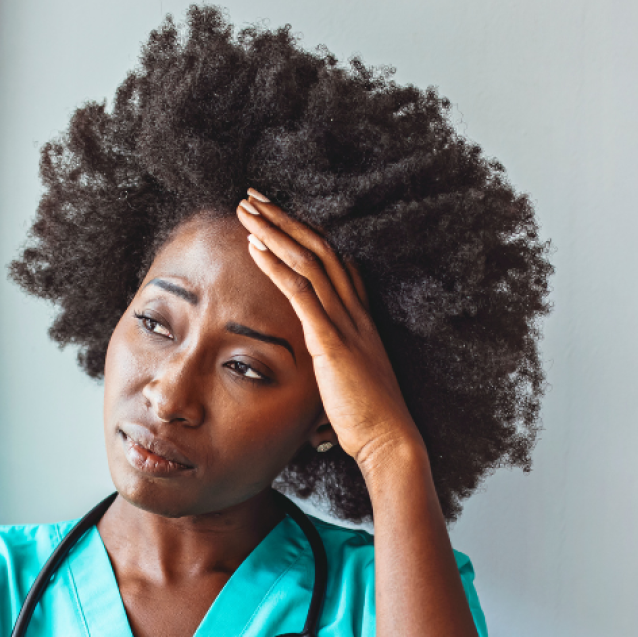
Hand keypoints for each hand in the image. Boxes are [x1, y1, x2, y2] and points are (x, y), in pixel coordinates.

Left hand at [236, 191, 426, 472]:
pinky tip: (254, 246)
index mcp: (359, 316)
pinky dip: (276, 265)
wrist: (390, 439)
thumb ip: (333, 359)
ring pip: (310, 261)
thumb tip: (317, 357)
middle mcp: (355, 310)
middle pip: (320, 248)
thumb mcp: (350, 376)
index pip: (334, 260)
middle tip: (254, 197)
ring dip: (276, 231)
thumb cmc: (369, 416)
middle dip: (285, 218)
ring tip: (247, 209)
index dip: (304, 233)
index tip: (277, 217)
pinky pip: (301, 293)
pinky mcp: (331, 341)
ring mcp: (346, 323)